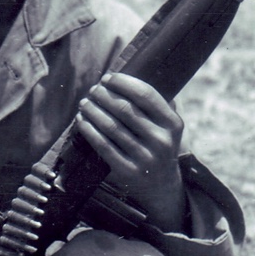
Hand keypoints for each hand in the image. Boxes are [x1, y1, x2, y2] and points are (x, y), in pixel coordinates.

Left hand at [75, 72, 185, 230]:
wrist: (160, 184)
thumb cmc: (158, 143)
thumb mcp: (168, 125)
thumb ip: (159, 103)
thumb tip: (139, 71)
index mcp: (173, 124)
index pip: (146, 95)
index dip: (124, 82)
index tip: (109, 77)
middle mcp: (161, 141)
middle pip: (125, 109)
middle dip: (104, 96)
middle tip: (93, 89)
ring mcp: (144, 157)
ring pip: (111, 127)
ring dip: (93, 110)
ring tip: (84, 102)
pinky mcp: (127, 170)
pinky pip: (102, 145)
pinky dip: (88, 129)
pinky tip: (81, 120)